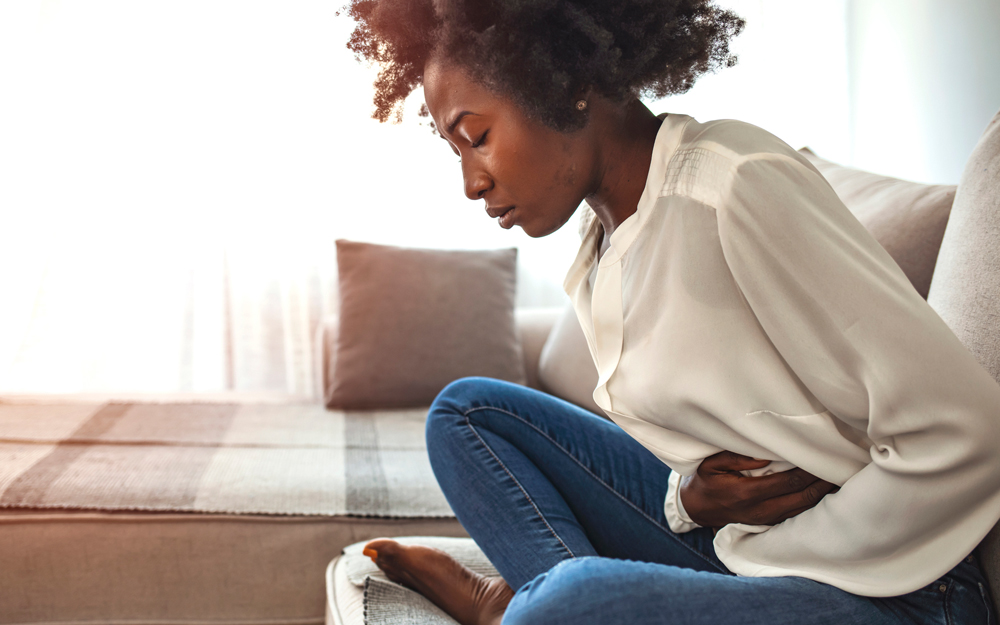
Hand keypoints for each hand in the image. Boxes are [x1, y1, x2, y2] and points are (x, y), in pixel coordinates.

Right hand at [679, 451, 837, 528]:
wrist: (697, 508)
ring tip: (839, 477)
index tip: (824, 457)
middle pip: (802, 497)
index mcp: (746, 493)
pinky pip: (796, 513)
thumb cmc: (705, 481)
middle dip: (823, 483)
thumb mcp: (712, 464)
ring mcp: (765, 518)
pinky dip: (812, 501)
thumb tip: (765, 456)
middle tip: (841, 466)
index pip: (788, 481)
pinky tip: (823, 491)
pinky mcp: (768, 522)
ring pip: (803, 508)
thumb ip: (737, 458)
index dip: (809, 471)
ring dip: (822, 494)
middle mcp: (759, 509)